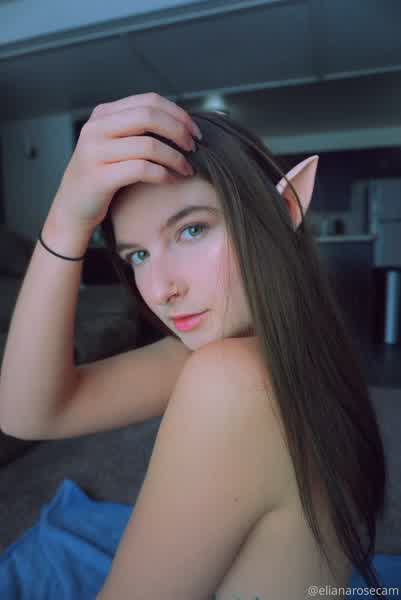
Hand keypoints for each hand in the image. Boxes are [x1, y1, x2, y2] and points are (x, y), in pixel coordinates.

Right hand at [49, 92, 199, 231]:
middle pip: (149, 116)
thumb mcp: (116, 145)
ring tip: (187, 169)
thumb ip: (138, 130)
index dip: (178, 114)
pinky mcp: (99, 177)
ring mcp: (95, 152)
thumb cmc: (104, 178)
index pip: (148, 101)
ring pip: (148, 145)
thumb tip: (182, 123)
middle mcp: (96, 128)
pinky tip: (172, 180)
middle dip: (178, 131)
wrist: (72, 209)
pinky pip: (141, 169)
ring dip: (175, 158)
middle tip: (194, 148)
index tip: (195, 132)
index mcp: (103, 114)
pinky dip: (163, 174)